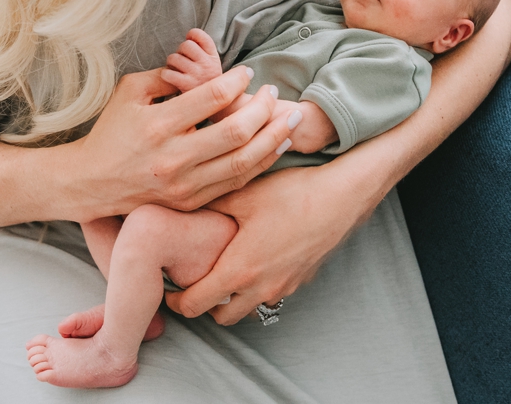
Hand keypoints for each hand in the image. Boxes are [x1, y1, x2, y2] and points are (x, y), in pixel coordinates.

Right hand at [61, 66, 296, 220]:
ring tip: (290, 119)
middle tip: (274, 92)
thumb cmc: (112, 131)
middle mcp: (173, 158)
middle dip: (264, 109)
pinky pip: (236, 183)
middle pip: (236, 132)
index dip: (237, 81)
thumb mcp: (129, 92)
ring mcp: (184, 185)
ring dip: (273, 138)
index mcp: (157, 125)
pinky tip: (276, 145)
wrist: (91, 183)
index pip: (211, 97)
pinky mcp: (191, 202)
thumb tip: (201, 66)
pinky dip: (261, 163)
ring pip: (243, 162)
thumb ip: (166, 76)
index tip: (247, 72)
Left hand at [161, 28, 222, 91]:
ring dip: (172, 63)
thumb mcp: (213, 64)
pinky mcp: (186, 85)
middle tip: (183, 60)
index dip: (192, 35)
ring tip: (177, 69)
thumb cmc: (207, 81)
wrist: (215, 106)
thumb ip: (203, 50)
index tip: (190, 42)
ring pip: (174, 58)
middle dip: (180, 51)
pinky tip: (172, 78)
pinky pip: (168, 73)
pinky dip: (166, 75)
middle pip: (186, 45)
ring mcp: (197, 74)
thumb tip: (189, 36)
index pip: (200, 35)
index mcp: (213, 56)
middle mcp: (207, 64)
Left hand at [164, 162, 360, 324]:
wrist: (342, 197)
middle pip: (221, 317)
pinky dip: (257, 287)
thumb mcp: (243, 195)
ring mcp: (284, 287)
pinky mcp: (301, 280)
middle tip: (193, 281)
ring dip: (232, 298)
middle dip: (204, 305)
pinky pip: (271, 294)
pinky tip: (255, 259)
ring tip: (223, 270)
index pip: (195, 305)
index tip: (168, 287)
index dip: (175, 301)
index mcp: (239, 270)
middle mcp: (261, 288)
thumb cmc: (292, 193)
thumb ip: (209, 205)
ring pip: (248, 308)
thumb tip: (178, 205)